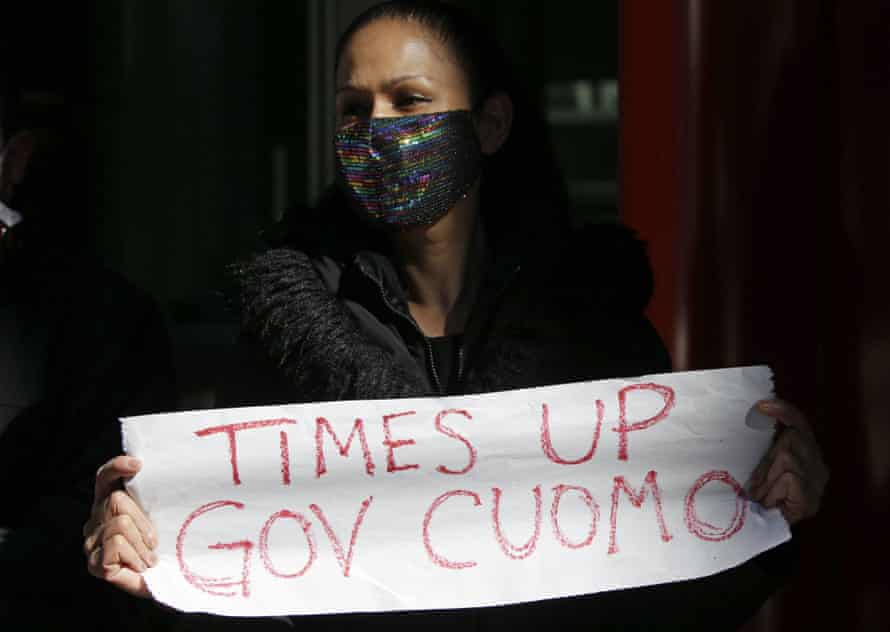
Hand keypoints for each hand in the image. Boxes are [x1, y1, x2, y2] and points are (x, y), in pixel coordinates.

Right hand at [83, 456, 156, 597]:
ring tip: (148, 556)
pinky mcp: (95, 563)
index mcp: (110, 503)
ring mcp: (92, 543)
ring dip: (141, 543)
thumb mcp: (161, 515)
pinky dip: (134, 556)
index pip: (105, 477)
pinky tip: (140, 565)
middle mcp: (96, 520)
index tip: (139, 465)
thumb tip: (161, 471)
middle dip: (142, 520)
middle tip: (154, 540)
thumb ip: (154, 495)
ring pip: (119, 524)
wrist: (167, 579)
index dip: (117, 467)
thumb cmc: (165, 544)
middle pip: (116, 500)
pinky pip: (115, 545)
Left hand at [747, 398, 828, 524]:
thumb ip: (765, 450)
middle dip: (769, 458)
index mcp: (807, 456)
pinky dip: (773, 487)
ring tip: (761, 495)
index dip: (784, 411)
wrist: (765, 532)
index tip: (762, 405)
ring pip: (788, 457)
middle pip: (793, 438)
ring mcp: (817, 482)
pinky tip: (770, 501)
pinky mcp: (811, 497)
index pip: (800, 424)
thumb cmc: (759, 498)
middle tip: (756, 484)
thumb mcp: (761, 468)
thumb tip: (753, 421)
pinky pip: (788, 476)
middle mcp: (818, 466)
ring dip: (767, 476)